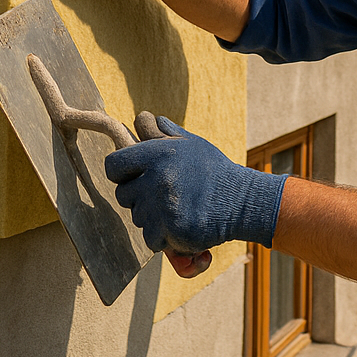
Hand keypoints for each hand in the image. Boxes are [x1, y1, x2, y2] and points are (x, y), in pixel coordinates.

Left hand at [105, 116, 287, 255]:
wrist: (243, 201)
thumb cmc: (214, 171)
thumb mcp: (191, 144)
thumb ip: (163, 132)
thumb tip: (142, 117)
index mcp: (158, 153)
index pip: (113, 165)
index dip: (122, 172)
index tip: (136, 176)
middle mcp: (157, 179)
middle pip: (123, 196)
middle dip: (140, 197)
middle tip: (166, 194)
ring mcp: (162, 206)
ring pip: (137, 218)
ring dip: (153, 218)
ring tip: (180, 208)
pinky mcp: (171, 230)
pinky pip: (150, 239)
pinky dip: (163, 237)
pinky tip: (182, 224)